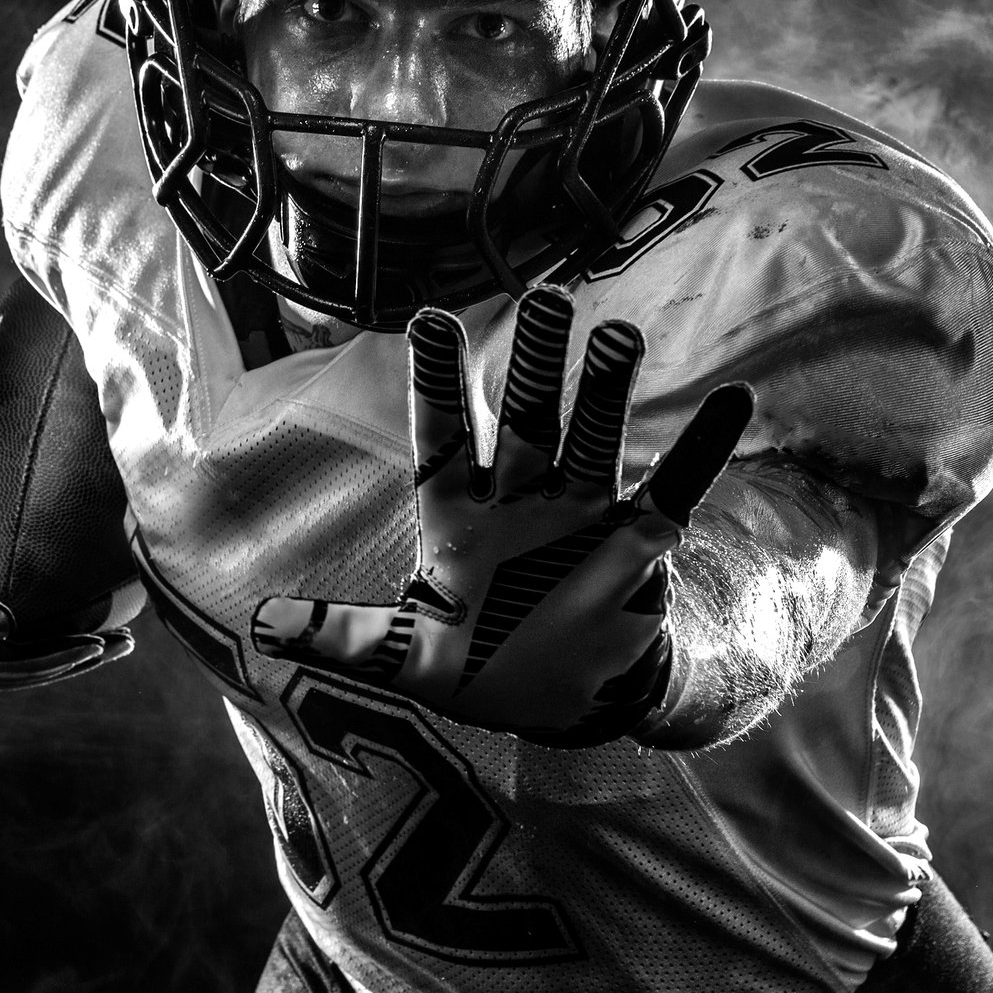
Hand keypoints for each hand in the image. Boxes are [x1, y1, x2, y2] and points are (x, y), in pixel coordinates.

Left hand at [251, 289, 752, 745]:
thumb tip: (258, 627)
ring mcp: (581, 515)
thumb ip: (338, 635)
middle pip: (525, 418)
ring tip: (620, 332)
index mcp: (457, 515)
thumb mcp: (401, 656)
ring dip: (607, 392)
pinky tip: (733, 401)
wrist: (556, 698)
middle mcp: (520, 499)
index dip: (437, 383)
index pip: (442, 437)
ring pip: (595, 439)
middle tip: (543, 295)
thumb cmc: (476, 663)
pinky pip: (676, 490)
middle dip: (534, 363)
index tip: (428, 317)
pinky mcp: (637, 545)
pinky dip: (704, 449)